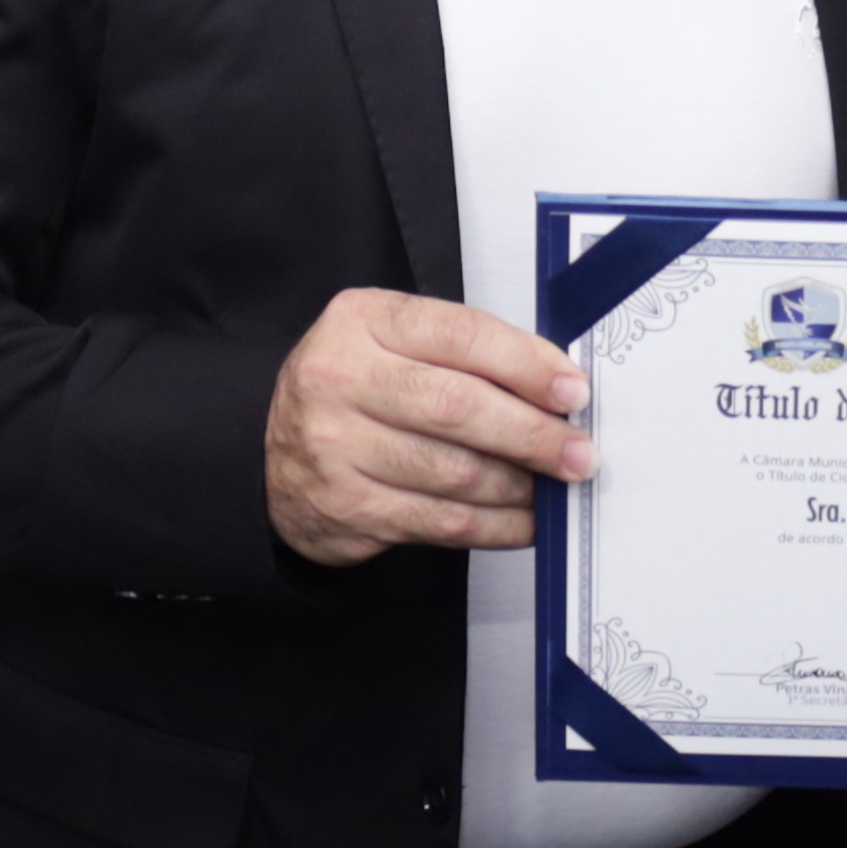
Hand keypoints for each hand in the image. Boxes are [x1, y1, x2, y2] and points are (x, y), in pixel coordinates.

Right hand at [264, 288, 595, 566]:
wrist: (268, 453)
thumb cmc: (351, 391)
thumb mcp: (391, 343)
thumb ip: (463, 354)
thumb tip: (555, 387)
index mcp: (362, 321)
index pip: (460, 336)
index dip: (526, 365)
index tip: (571, 391)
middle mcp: (341, 379)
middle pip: (458, 408)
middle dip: (533, 435)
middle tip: (579, 453)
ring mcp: (335, 448)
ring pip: (454, 472)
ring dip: (518, 486)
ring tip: (555, 487)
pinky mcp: (345, 506)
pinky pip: (439, 522)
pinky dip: (494, 526)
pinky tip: (523, 521)